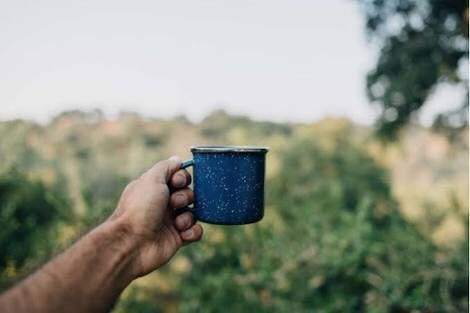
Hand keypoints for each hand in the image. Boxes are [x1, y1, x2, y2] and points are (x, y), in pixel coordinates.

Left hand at [109, 156, 202, 277]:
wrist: (131, 244)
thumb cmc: (139, 209)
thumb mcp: (151, 179)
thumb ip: (166, 167)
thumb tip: (178, 159)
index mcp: (155, 189)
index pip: (178, 177)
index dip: (182, 178)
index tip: (177, 183)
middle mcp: (162, 204)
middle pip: (188, 194)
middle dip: (186, 197)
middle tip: (174, 203)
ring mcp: (170, 222)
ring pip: (193, 212)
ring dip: (189, 216)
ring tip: (178, 223)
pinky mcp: (177, 239)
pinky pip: (195, 232)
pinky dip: (193, 232)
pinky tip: (183, 234)